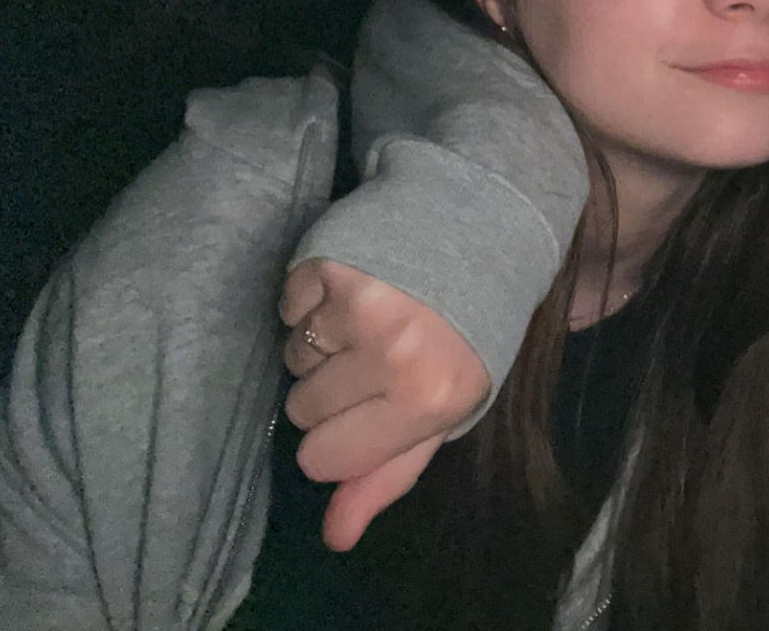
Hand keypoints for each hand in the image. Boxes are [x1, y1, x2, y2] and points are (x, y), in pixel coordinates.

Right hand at [280, 258, 491, 550]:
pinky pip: (285, 305)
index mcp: (426, 400)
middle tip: (377, 356)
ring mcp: (357, 303)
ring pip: (291, 358)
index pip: (321, 458)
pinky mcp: (329, 258)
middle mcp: (392, 354)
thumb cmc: (465, 332)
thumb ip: (388, 474)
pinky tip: (354, 286)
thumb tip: (335, 537)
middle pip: (301, 408)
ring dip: (322, 342)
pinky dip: (308, 298)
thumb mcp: (445, 411)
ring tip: (371, 318)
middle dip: (331, 388)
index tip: (369, 410)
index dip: (338, 437)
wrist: (482, 231)